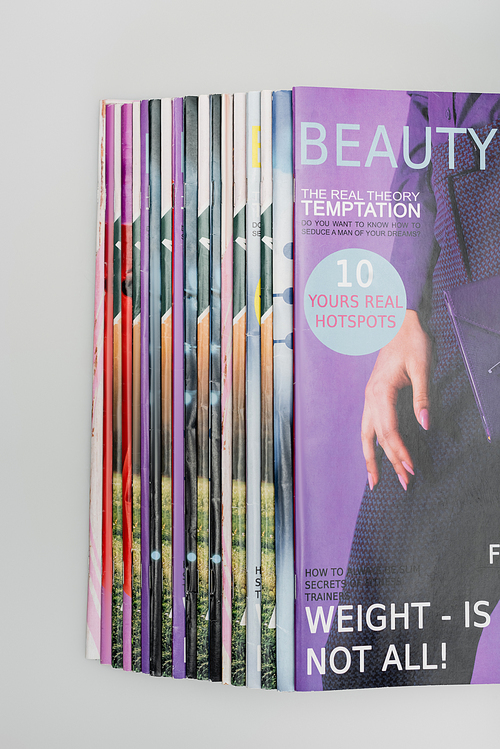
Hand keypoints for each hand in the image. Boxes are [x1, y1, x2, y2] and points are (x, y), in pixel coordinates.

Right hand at [361, 309, 431, 490]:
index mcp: (380, 392)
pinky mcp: (373, 397)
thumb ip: (422, 397)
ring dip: (372, 459)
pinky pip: (368, 426)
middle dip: (388, 463)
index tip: (411, 469)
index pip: (389, 430)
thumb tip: (425, 424)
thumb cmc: (411, 342)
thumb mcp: (421, 367)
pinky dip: (371, 444)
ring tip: (375, 481)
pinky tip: (376, 455)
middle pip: (376, 438)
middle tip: (403, 484)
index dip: (399, 452)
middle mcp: (370, 398)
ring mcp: (369, 398)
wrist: (397, 323)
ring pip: (366, 435)